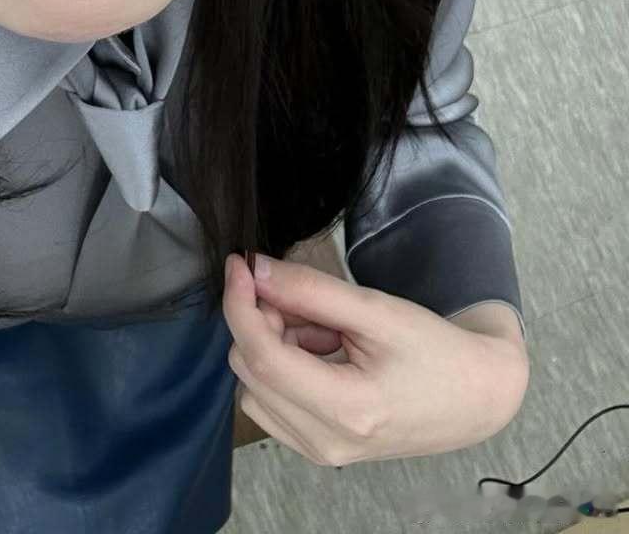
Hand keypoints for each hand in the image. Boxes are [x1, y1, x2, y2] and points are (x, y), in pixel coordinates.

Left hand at [223, 253, 528, 466]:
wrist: (475, 396)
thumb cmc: (435, 350)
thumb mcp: (376, 309)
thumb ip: (311, 290)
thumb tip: (255, 270)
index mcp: (347, 410)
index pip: (262, 355)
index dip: (240, 303)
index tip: (241, 263)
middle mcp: (326, 443)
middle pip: (251, 369)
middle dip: (262, 320)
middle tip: (299, 294)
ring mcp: (321, 453)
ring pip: (254, 387)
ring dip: (271, 345)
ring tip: (322, 327)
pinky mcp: (320, 449)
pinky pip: (271, 404)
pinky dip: (281, 367)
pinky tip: (321, 349)